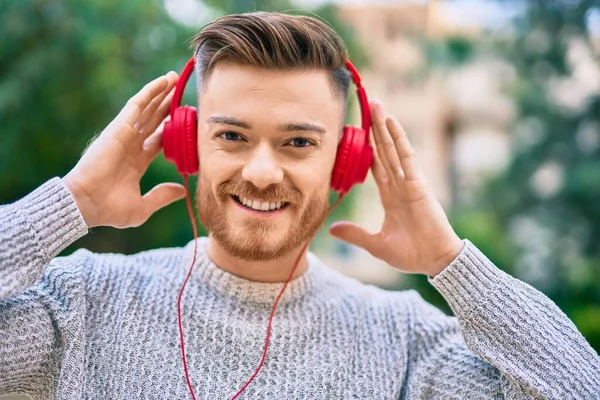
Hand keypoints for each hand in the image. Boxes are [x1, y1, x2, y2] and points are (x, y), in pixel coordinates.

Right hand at [63, 72, 185, 228]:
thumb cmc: (108, 210)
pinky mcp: (119, 128)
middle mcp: (130, 145)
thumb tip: (182, 190)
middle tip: (180, 90)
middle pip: (153, 120)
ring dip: (160, 92)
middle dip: (166, 105)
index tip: (186, 122)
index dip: (171, 130)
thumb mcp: (142, 207)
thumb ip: (162, 196)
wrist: (86, 204)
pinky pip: (137, 105)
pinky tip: (162, 81)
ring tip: (173, 77)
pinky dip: (150, 92)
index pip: (157, 140)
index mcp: (135, 162)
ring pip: (146, 108)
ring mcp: (124, 135)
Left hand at [329, 101, 463, 276]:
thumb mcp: (375, 244)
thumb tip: (332, 229)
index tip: (358, 134)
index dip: (368, 150)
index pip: (376, 167)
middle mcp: (399, 185)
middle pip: (384, 151)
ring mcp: (409, 182)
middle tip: (367, 108)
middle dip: (376, 130)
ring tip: (377, 105)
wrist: (433, 261)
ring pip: (393, 148)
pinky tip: (391, 122)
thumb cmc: (410, 255)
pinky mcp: (419, 183)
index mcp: (391, 197)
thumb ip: (354, 234)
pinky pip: (406, 156)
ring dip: (384, 127)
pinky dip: (399, 138)